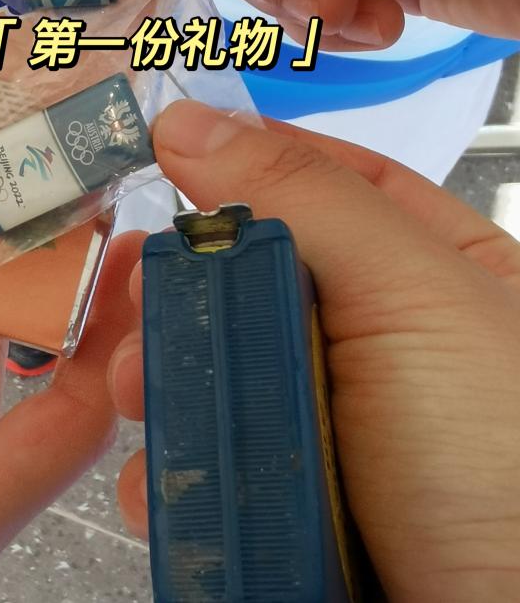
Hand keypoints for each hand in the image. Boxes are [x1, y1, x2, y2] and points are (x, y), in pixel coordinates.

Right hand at [110, 101, 519, 600]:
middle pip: (257, 275)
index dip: (252, 161)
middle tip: (138, 296)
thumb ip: (301, 196)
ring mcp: (337, 428)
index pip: (337, 181)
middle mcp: (388, 346)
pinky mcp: (291, 502)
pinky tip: (162, 475)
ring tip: (142, 395)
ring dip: (164, 377)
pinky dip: (174, 467)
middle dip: (186, 285)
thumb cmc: (502, 467)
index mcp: (443, 273)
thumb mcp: (412, 298)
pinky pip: (213, 461)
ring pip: (221, 369)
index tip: (167, 154)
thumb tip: (189, 119)